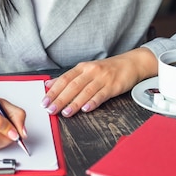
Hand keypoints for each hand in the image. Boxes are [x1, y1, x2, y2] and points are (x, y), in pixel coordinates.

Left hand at [41, 48, 156, 116]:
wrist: (130, 63)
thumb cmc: (107, 69)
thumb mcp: (86, 70)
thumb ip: (68, 78)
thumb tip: (49, 84)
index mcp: (82, 67)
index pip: (64, 79)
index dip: (53, 90)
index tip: (44, 100)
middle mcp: (91, 71)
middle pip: (73, 86)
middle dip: (60, 99)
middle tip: (50, 109)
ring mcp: (102, 78)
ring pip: (85, 91)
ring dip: (74, 103)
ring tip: (65, 113)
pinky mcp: (113, 86)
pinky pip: (101, 95)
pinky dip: (93, 102)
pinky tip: (86, 109)